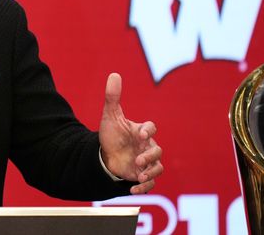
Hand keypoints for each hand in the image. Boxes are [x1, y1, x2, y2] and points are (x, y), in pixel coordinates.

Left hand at [99, 73, 162, 193]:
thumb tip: (114, 74)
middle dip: (150, 156)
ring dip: (150, 173)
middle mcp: (146, 147)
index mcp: (141, 132)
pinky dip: (143, 188)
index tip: (140, 134)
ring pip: (158, 168)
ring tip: (138, 176)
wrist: (105, 156)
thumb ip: (112, 97)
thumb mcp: (110, 116)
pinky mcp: (142, 176)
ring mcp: (146, 162)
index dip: (148, 130)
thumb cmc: (111, 135)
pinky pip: (150, 183)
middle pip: (157, 150)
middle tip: (138, 160)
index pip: (151, 128)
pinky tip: (132, 190)